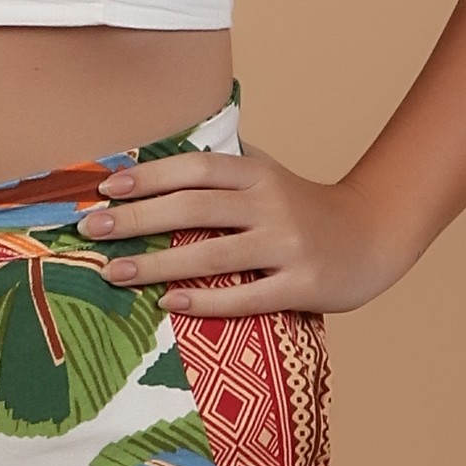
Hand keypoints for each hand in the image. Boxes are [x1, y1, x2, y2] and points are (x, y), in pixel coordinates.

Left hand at [79, 144, 409, 313]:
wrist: (374, 236)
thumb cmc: (306, 210)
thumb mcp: (268, 176)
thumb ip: (222, 169)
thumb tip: (154, 161)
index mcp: (258, 173)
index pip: (195, 169)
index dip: (149, 177)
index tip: (105, 188)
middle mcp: (271, 204)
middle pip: (193, 209)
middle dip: (136, 219)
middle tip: (91, 230)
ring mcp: (287, 246)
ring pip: (211, 255)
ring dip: (156, 265)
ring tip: (113, 273)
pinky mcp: (301, 286)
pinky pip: (244, 296)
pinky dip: (204, 301)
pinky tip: (169, 304)